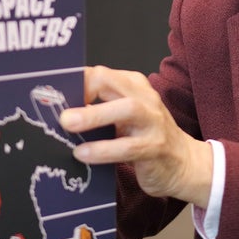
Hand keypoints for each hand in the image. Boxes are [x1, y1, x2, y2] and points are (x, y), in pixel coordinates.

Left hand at [59, 66, 212, 206]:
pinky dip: (103, 150)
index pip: (101, 74)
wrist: (185, 164)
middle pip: (113, 84)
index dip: (76, 82)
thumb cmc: (146, 138)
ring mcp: (153, 122)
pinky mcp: (156, 148)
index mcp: (134, 86)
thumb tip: (58, 112)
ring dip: (94, 116)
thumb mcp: (123, 118)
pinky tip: (83, 154)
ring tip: (68, 125)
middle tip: (60, 109)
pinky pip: (128, 147)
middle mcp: (145, 98)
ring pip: (126, 110)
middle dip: (85, 91)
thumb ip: (98, 110)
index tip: (53, 94)